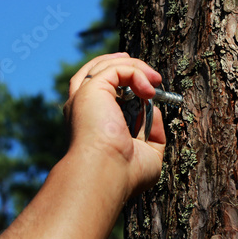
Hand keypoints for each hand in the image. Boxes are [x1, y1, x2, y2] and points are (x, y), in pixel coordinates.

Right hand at [63, 52, 165, 198]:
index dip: (118, 83)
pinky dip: (137, 72)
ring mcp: (85, 96)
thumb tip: (153, 109)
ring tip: (156, 80)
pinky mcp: (93, 89)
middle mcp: (82, 107)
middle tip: (145, 70)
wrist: (107, 174)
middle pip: (94, 71)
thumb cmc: (124, 174)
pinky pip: (117, 68)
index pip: (97, 92)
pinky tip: (149, 91)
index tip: (144, 85)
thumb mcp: (148, 153)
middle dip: (119, 64)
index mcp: (88, 122)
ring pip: (105, 65)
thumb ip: (153, 131)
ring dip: (135, 67)